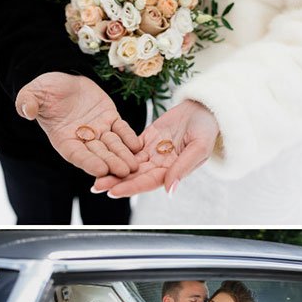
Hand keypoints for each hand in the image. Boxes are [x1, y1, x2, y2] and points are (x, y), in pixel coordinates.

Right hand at [15, 71, 143, 180]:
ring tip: (134, 165)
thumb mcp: (32, 94)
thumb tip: (26, 109)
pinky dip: (129, 137)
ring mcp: (97, 129)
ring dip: (122, 155)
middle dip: (111, 163)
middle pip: (98, 154)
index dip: (88, 162)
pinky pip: (120, 129)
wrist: (62, 79)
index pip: (76, 154)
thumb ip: (28, 103)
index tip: (100, 170)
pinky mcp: (109, 118)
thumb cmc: (44, 90)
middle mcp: (81, 138)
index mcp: (62, 138)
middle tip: (123, 172)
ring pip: (112, 145)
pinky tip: (138, 145)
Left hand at [91, 98, 219, 197]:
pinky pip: (129, 146)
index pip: (148, 182)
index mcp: (172, 170)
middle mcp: (160, 165)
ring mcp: (152, 152)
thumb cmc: (207, 129)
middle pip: (134, 176)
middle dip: (116, 182)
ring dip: (113, 169)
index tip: (114, 192)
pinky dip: (116, 151)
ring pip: (129, 163)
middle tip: (96, 187)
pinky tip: (102, 154)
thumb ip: (183, 168)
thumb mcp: (199, 147)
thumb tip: (170, 190)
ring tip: (94, 174)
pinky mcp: (147, 138)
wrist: (204, 109)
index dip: (131, 188)